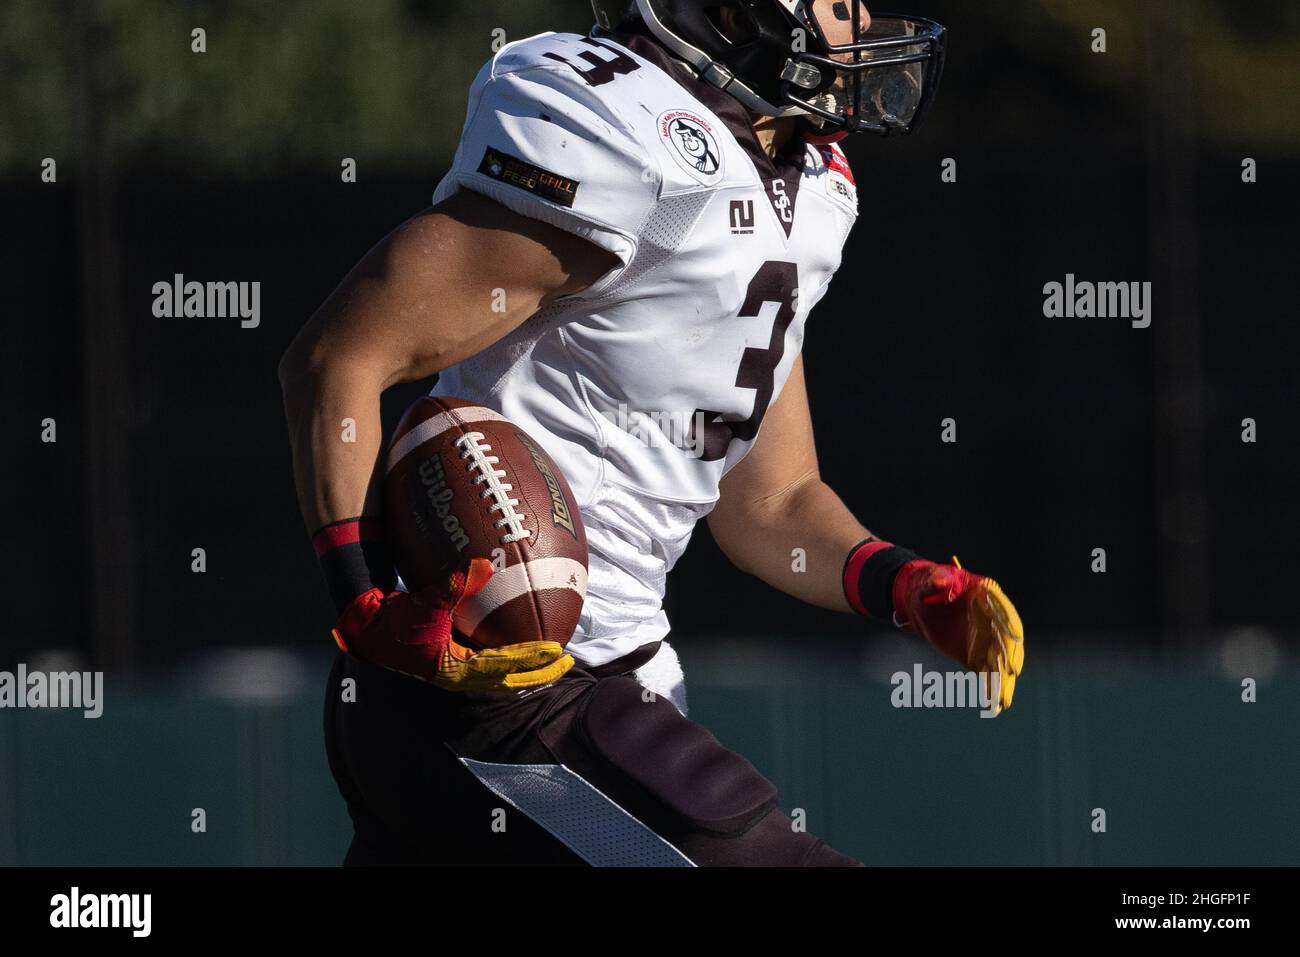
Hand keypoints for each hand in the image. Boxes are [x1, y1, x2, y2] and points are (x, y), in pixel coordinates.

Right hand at [331, 558, 573, 691]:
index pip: (505, 668)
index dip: (532, 661)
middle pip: (511, 679)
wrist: (370, 630)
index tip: (556, 652)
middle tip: (567, 663)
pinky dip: (512, 657)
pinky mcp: (457, 660)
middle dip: (540, 673)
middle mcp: (463, 674)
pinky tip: (523, 643)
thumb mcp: (422, 605)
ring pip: (504, 674)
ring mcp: (460, 669)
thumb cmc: (394, 621)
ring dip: (528, 668)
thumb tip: (481, 566)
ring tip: (553, 659)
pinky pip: (492, 661)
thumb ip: (451, 588)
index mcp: (457, 669)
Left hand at [893, 557, 1023, 715]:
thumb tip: (941, 581)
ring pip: (999, 662)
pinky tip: (993, 706)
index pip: (1003, 611)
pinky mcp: (974, 654)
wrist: (918, 601)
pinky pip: (985, 673)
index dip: (1009, 624)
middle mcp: (992, 620)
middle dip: (1010, 658)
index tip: (1014, 638)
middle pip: (1006, 641)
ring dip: (1003, 681)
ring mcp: (986, 639)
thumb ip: (936, 579)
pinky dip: (989, 688)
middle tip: (1012, 673)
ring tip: (1004, 701)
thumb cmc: (926, 585)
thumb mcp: (929, 579)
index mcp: (987, 595)